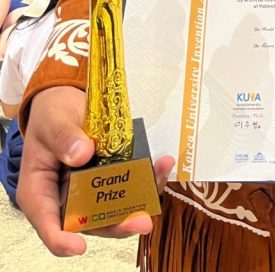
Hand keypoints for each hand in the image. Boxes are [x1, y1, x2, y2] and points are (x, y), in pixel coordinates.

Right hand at [17, 85, 173, 256]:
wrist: (64, 102)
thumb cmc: (50, 116)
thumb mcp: (52, 122)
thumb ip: (63, 137)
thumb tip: (81, 154)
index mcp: (40, 193)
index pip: (48, 224)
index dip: (62, 240)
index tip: (79, 246)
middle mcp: (66, 198)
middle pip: (89, 223)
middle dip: (117, 224)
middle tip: (141, 221)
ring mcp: (90, 190)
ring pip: (114, 207)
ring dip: (139, 199)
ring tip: (158, 177)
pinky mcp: (109, 177)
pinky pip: (128, 184)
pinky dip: (146, 178)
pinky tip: (161, 163)